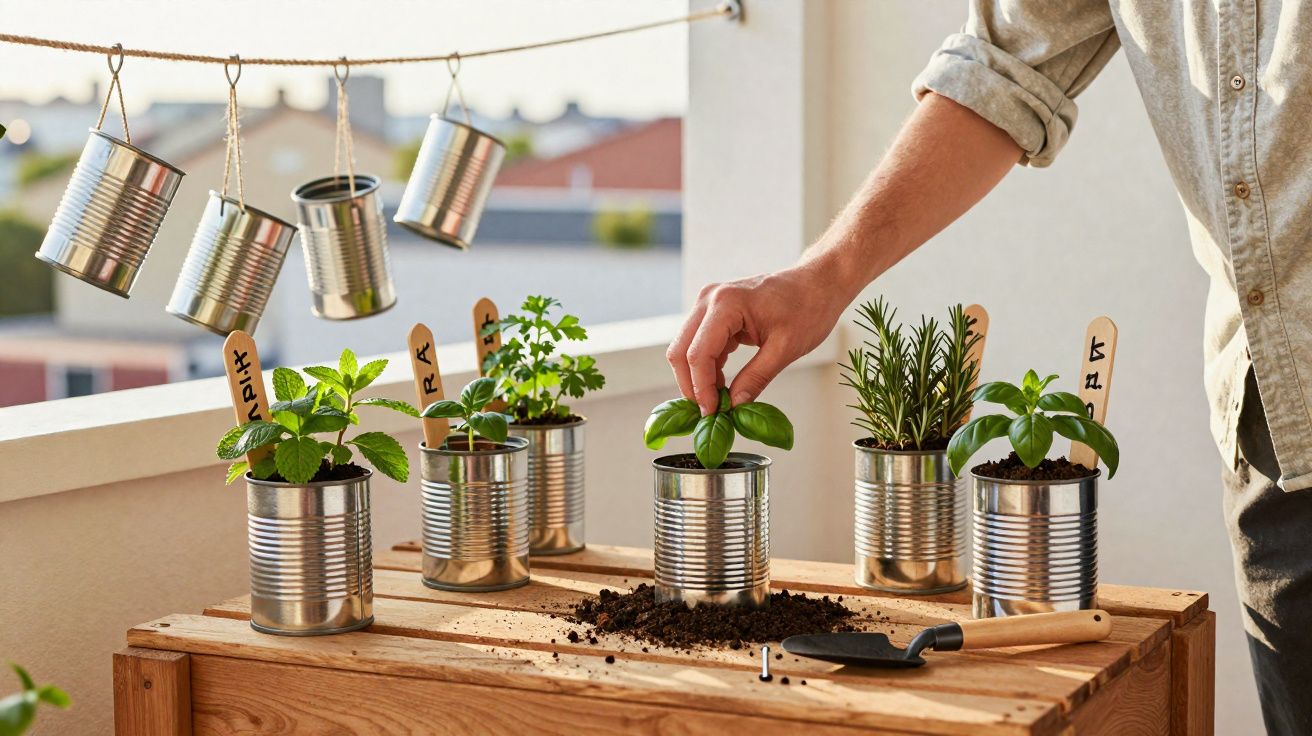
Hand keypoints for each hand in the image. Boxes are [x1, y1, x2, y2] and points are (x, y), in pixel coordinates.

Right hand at [667, 264, 848, 414]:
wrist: (817, 284)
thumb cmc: (808, 308)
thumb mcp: (785, 349)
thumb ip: (756, 378)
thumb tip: (735, 406)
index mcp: (726, 304)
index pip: (698, 353)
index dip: (701, 388)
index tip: (712, 413)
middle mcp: (710, 299)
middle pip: (681, 350)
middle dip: (691, 384)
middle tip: (710, 411)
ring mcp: (709, 303)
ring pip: (686, 348)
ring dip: (698, 377)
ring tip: (719, 401)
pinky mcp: (715, 312)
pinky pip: (700, 343)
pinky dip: (707, 367)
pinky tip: (722, 384)